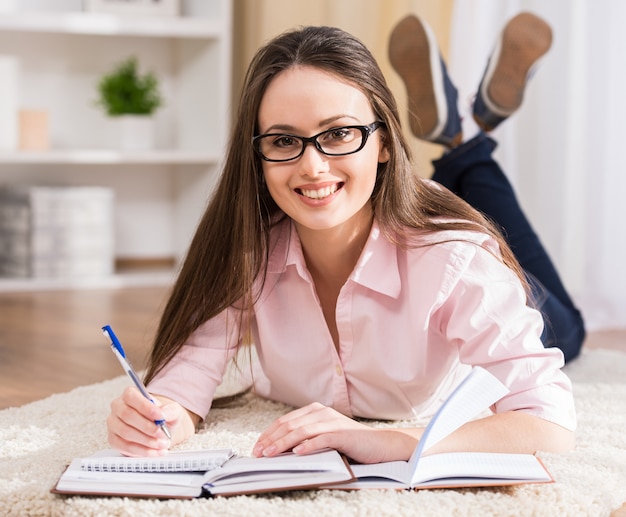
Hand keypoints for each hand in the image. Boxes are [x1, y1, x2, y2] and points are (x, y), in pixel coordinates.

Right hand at [107, 387, 195, 456]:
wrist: (160, 429)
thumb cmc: (163, 416)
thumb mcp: (172, 410)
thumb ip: (169, 410)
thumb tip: (163, 414)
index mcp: (129, 394)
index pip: (131, 397)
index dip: (145, 407)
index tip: (160, 416)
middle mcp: (118, 407)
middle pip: (127, 415)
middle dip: (147, 427)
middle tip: (162, 434)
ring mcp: (113, 424)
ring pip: (126, 433)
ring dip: (146, 441)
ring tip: (162, 444)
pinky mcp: (113, 440)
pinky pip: (125, 447)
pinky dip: (142, 451)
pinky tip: (155, 451)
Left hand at [252, 402, 418, 463]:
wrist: (379, 444)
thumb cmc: (349, 443)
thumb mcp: (323, 436)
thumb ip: (306, 436)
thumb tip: (279, 448)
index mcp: (315, 411)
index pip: (285, 421)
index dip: (268, 433)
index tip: (256, 447)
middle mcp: (321, 413)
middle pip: (289, 425)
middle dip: (270, 439)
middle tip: (257, 453)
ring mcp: (332, 422)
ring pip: (301, 431)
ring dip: (283, 443)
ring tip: (270, 454)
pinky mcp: (342, 433)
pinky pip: (321, 438)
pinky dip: (308, 445)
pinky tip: (297, 453)